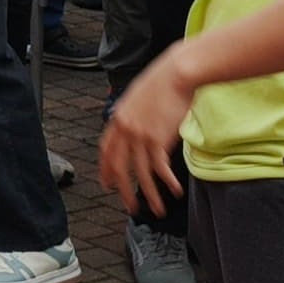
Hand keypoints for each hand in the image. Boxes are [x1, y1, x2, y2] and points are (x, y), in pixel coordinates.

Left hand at [99, 42, 197, 216]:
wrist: (177, 72)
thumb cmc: (164, 80)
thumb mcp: (140, 95)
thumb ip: (136, 112)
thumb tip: (140, 122)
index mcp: (118, 116)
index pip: (106, 149)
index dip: (106, 168)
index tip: (106, 184)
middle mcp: (125, 128)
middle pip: (119, 166)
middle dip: (123, 189)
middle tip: (129, 206)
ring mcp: (140, 134)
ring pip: (140, 172)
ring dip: (149, 194)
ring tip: (156, 209)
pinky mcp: (158, 138)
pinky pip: (159, 167)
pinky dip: (166, 182)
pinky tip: (174, 191)